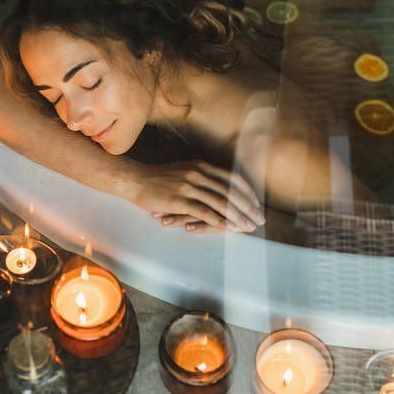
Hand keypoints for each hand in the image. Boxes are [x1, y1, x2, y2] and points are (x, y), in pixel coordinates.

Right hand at [120, 160, 264, 231]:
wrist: (135, 180)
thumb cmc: (158, 178)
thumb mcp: (184, 170)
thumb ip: (201, 175)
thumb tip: (218, 186)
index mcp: (202, 166)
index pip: (232, 178)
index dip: (247, 192)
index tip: (257, 204)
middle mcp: (198, 173)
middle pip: (230, 191)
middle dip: (248, 207)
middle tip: (259, 219)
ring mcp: (189, 186)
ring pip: (221, 202)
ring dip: (237, 216)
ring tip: (248, 226)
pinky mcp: (180, 200)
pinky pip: (205, 212)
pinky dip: (220, 221)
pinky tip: (229, 228)